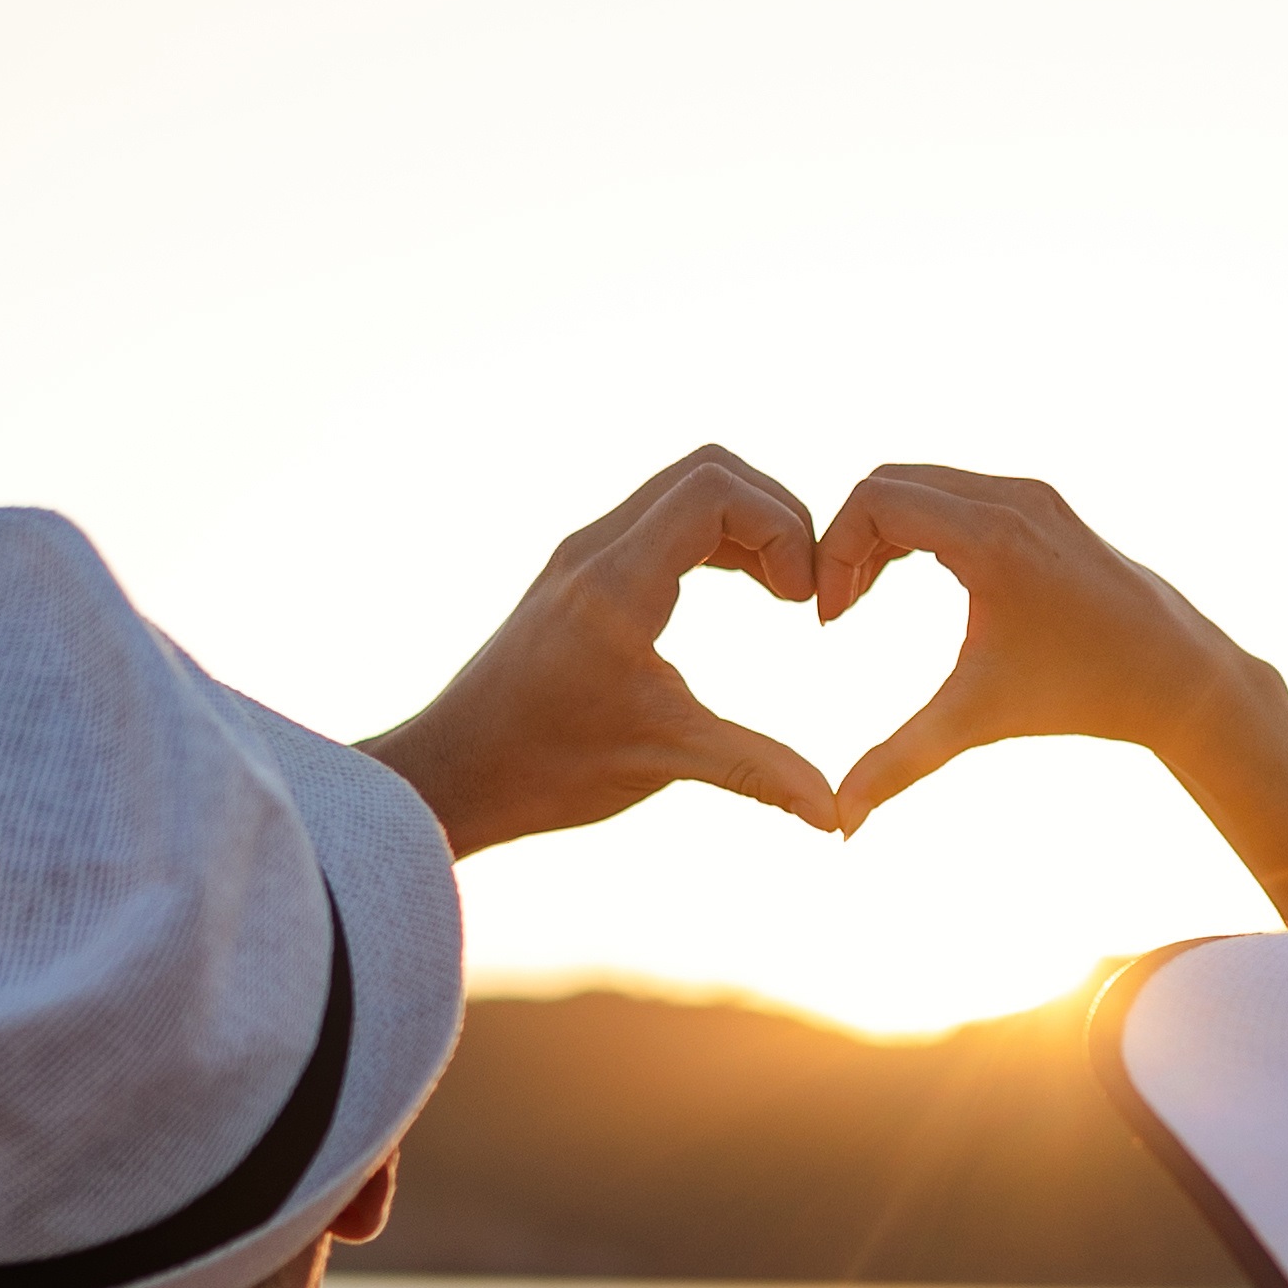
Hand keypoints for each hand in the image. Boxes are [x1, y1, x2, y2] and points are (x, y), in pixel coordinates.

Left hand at [363, 447, 838, 855]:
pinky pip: (663, 519)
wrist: (453, 772)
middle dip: (776, 516)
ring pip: (685, 488)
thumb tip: (834, 817)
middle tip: (805, 589)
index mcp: (618, 584)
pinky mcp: (582, 571)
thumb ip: (757, 773)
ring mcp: (586, 554)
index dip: (782, 528)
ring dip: (748, 525)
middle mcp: (597, 549)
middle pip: (709, 470)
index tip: (803, 600)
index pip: (715, 491)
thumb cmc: (545, 767)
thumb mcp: (663, 761)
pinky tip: (747, 592)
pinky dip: (716, 539)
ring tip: (785, 592)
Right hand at [812, 464, 1273, 823]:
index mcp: (991, 538)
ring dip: (885, 531)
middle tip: (840, 608)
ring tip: (864, 597)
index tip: (833, 618)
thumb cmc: (1082, 696)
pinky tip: (912, 579)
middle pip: (891, 482)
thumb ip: (898, 765)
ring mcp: (1033, 495)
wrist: (1178, 676)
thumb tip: (839, 825)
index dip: (835, 552)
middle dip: (852, 540)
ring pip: (925, 483)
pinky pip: (959, 491)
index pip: (874, 499)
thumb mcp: (977, 722)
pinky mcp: (1046, 504)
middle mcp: (1012, 499)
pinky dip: (923, 524)